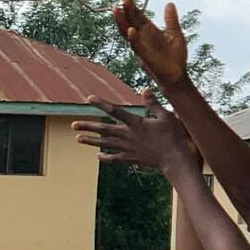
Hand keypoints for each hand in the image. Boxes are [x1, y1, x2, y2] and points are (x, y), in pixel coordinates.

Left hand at [72, 95, 199, 176]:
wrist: (175, 158)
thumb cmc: (174, 136)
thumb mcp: (166, 116)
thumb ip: (153, 104)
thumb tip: (145, 90)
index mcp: (136, 123)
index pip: (115, 111)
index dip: (102, 104)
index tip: (89, 98)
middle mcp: (128, 135)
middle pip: (104, 130)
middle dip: (88, 127)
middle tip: (73, 125)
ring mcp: (128, 148)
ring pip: (106, 144)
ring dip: (91, 141)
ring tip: (78, 139)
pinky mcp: (132, 158)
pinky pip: (115, 158)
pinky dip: (105, 157)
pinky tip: (98, 156)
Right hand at [112, 0, 191, 89]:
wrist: (178, 75)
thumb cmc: (176, 56)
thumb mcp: (175, 34)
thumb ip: (171, 20)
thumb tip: (170, 3)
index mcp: (149, 31)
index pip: (137, 15)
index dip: (131, 5)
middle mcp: (142, 37)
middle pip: (130, 21)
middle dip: (126, 9)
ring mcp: (141, 47)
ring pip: (126, 33)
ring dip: (122, 22)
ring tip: (117, 9)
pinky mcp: (144, 57)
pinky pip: (136, 47)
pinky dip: (133, 39)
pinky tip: (131, 30)